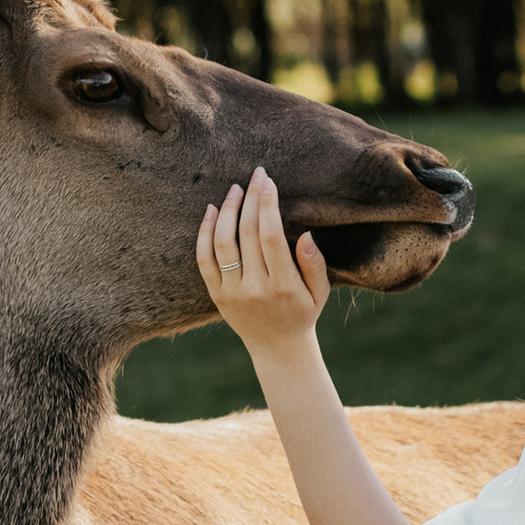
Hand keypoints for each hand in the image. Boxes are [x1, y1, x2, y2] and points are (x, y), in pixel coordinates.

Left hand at [197, 168, 330, 360]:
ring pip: (223, 243)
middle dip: (251, 198)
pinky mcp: (216, 295)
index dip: (267, 204)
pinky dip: (205, 232)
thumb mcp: (320, 291)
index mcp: (283, 285)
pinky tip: (211, 210)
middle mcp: (254, 288)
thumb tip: (304, 234)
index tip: (268, 181)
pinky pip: (204, 259)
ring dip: (228, 210)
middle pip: (247, 233)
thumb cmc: (303, 314)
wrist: (277, 349)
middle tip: (256, 175)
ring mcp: (232, 292)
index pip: (270, 235)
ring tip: (235, 189)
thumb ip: (313, 263)